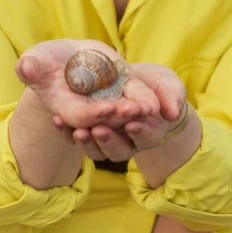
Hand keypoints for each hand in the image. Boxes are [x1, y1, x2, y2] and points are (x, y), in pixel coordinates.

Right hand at [15, 39, 159, 131]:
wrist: (64, 57)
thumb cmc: (44, 61)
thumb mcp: (36, 59)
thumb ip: (31, 65)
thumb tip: (25, 67)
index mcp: (65, 107)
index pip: (79, 116)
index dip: (92, 114)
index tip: (106, 108)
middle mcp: (89, 108)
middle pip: (106, 119)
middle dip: (119, 117)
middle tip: (132, 111)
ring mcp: (107, 99)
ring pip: (124, 112)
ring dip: (137, 112)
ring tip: (149, 109)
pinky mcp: (122, 87)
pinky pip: (135, 95)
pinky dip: (145, 99)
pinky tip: (157, 103)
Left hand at [53, 63, 187, 161]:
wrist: (134, 83)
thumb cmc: (157, 87)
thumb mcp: (169, 87)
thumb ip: (173, 97)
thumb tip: (173, 112)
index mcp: (148, 132)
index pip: (144, 135)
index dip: (139, 132)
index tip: (133, 124)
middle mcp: (126, 141)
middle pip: (118, 148)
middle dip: (109, 139)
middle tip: (100, 130)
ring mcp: (106, 138)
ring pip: (96, 149)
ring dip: (87, 142)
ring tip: (78, 131)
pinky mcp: (87, 131)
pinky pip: (76, 137)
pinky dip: (66, 132)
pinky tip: (57, 121)